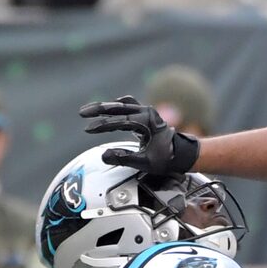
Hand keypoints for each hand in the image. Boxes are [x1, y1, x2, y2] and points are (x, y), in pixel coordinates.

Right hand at [80, 95, 199, 174]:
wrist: (184, 154)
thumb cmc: (167, 159)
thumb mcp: (146, 162)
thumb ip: (125, 158)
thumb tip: (105, 155)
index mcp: (148, 122)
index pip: (120, 121)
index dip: (102, 125)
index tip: (88, 129)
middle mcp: (147, 113)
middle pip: (119, 107)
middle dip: (99, 109)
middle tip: (82, 113)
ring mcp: (147, 113)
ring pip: (123, 105)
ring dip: (106, 107)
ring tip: (90, 111)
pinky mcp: (145, 116)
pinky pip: (129, 107)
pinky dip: (117, 107)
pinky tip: (108, 109)